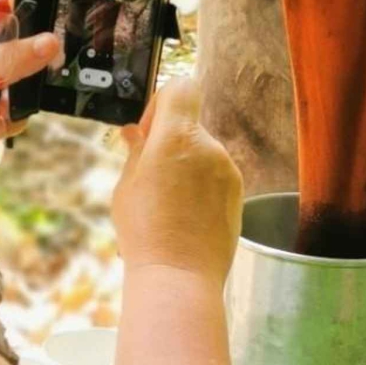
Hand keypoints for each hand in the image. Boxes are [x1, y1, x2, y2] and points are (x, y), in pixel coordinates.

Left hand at [0, 0, 62, 174]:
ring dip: (19, 102)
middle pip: (37, 46)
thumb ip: (15, 56)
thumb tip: (52, 44)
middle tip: (27, 79)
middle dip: (38, 68)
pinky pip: (21, 113)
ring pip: (32, 85)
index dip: (45, 4)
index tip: (64, 21)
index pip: (22, 0)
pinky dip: (7, 122)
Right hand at [113, 79, 242, 287]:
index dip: (162, 103)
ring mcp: (228, 170)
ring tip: (168, 204)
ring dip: (186, 166)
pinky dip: (201, 186)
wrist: (179, 276)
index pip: (182, 88)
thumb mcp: (127, 186)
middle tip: (151, 175)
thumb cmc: (146, 232)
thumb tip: (135, 133)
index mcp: (177, 137)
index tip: (148, 132)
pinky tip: (185, 215)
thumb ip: (136, 151)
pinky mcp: (238, 192)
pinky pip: (216, 175)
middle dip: (170, 141)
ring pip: (203, 152)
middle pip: (190, 125)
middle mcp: (209, 147)